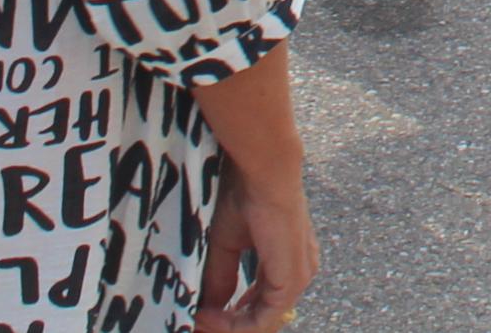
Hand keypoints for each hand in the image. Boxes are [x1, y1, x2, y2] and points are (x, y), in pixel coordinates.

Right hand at [193, 166, 317, 329]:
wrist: (263, 173)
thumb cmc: (244, 195)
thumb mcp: (226, 245)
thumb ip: (221, 278)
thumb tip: (206, 310)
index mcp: (285, 262)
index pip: (258, 305)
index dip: (226, 317)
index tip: (196, 315)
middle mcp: (296, 274)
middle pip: (260, 319)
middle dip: (224, 326)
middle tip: (193, 324)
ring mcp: (297, 279)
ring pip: (261, 324)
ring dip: (225, 328)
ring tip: (196, 320)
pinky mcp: (291, 282)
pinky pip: (263, 321)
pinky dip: (233, 325)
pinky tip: (206, 316)